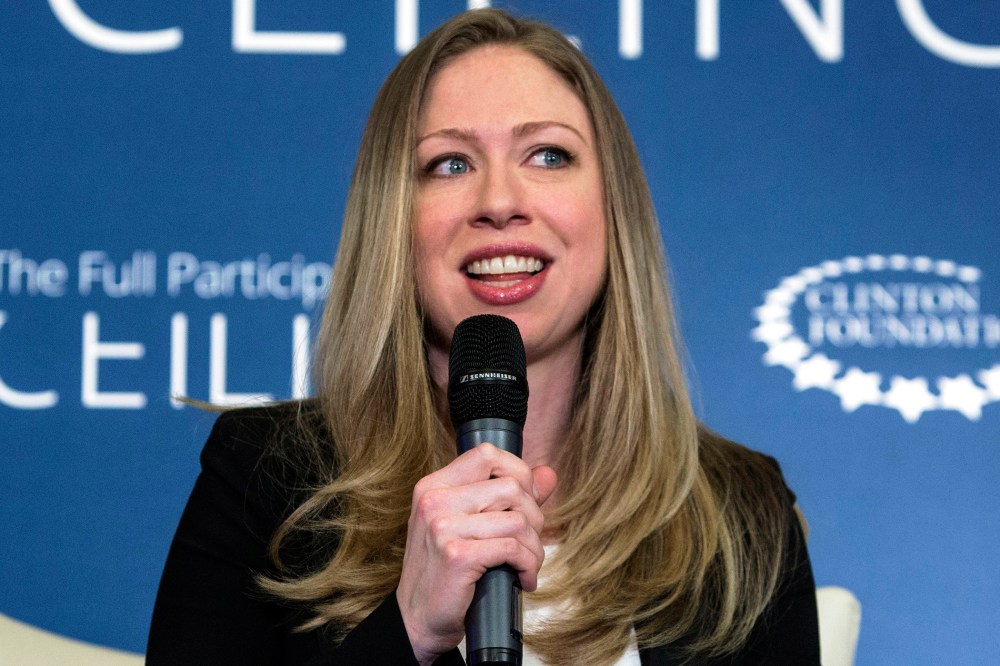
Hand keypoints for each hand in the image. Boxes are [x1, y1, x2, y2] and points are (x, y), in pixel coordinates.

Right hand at [396, 443, 557, 664]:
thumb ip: (507, 497)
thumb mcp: (468, 525)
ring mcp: (443, 527)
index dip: (518, 473)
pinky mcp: (457, 556)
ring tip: (527, 565)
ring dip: (535, 548)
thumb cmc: (443, 572)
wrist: (416, 620)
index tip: (525, 501)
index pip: (487, 454)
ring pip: (519, 520)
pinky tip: (522, 579)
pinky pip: (514, 548)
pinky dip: (528, 566)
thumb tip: (548, 473)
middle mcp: (435, 500)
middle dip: (534, 517)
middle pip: (511, 487)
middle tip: (529, 543)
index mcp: (434, 486)